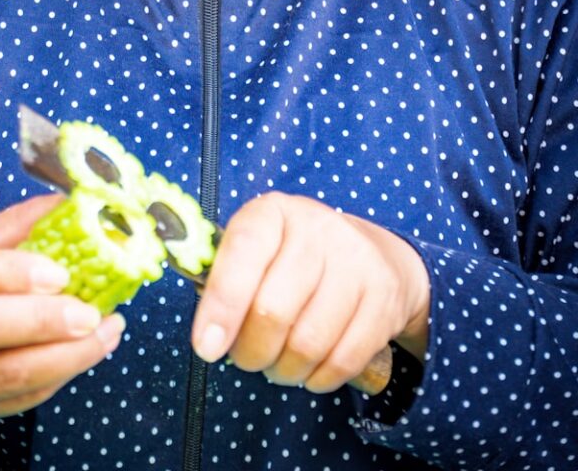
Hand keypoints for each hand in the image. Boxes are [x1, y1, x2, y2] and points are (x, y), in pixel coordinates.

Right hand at [0, 195, 124, 452]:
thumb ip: (9, 228)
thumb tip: (68, 204)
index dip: (7, 271)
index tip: (58, 271)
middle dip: (38, 321)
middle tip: (88, 312)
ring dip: (62, 357)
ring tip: (106, 331)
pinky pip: (14, 401)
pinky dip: (58, 377)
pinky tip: (88, 351)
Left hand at [191, 192, 428, 391]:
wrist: (375, 254)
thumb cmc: (294, 258)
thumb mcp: (258, 251)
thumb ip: (226, 280)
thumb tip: (206, 336)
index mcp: (274, 212)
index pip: (243, 251)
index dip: (222, 303)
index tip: (206, 346)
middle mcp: (318, 228)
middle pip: (273, 309)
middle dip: (250, 351)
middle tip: (247, 358)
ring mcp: (356, 261)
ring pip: (308, 343)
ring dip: (284, 369)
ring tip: (278, 363)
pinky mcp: (384, 298)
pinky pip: (343, 360)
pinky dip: (318, 379)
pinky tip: (310, 370)